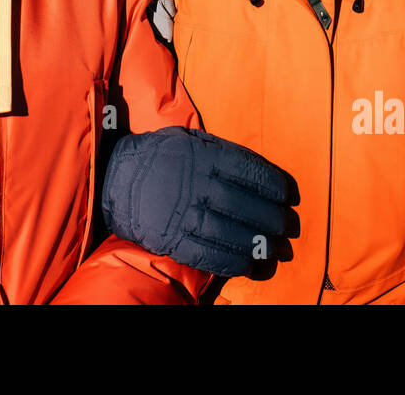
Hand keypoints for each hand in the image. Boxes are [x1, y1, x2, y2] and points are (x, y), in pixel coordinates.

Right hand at [102, 127, 296, 277]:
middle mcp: (196, 184)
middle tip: (288, 228)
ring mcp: (182, 213)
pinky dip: (232, 262)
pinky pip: (207, 255)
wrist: (114, 176)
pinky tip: (248, 265)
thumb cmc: (161, 157)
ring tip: (274, 251)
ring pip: (230, 234)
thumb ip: (222, 153)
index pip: (251, 172)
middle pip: (245, 206)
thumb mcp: (190, 140)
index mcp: (204, 156)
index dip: (276, 187)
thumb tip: (260, 174)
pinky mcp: (171, 238)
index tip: (290, 197)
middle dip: (273, 220)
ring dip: (258, 246)